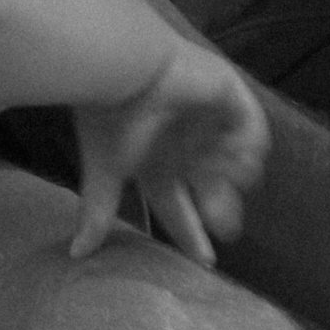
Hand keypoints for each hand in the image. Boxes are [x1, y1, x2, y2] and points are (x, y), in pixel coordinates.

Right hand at [72, 43, 269, 267]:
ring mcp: (209, 121)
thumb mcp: (105, 171)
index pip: (177, 205)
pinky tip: (231, 151)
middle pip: (211, 190)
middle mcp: (184, 146)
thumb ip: (97, 212)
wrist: (127, 69)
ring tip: (218, 176)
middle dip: (219, 210)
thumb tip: (75, 253)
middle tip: (223, 227)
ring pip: (236, 164)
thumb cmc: (113, 120)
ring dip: (233, 176)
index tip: (205, 260)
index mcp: (156, 164)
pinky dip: (248, 145)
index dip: (190, 232)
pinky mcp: (230, 96)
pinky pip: (254, 131)